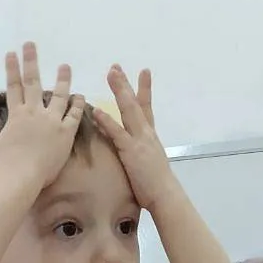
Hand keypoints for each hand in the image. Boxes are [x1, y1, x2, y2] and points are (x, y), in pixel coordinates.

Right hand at [0, 42, 84, 189]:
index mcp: (16, 115)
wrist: (20, 177)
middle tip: (31, 44)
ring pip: (59, 95)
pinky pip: (73, 115)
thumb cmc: (3, 166)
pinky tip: (80, 96)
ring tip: (65, 66)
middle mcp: (34, 112)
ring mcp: (51, 121)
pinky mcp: (65, 133)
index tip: (12, 53)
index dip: (12, 69)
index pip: (13, 87)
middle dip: (31, 62)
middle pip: (33, 82)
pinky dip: (77, 104)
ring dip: (62, 79)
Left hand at [94, 67, 172, 211]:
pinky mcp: (131, 151)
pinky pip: (117, 132)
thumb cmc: (157, 186)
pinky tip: (97, 111)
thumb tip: (138, 153)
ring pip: (128, 110)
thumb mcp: (150, 164)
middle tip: (116, 67)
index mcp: (150, 136)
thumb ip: (143, 154)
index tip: (143, 72)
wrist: (165, 195)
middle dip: (126, 84)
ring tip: (110, 74)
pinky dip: (107, 121)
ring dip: (119, 91)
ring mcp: (139, 140)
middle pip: (135, 103)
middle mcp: (146, 133)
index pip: (147, 108)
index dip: (144, 89)